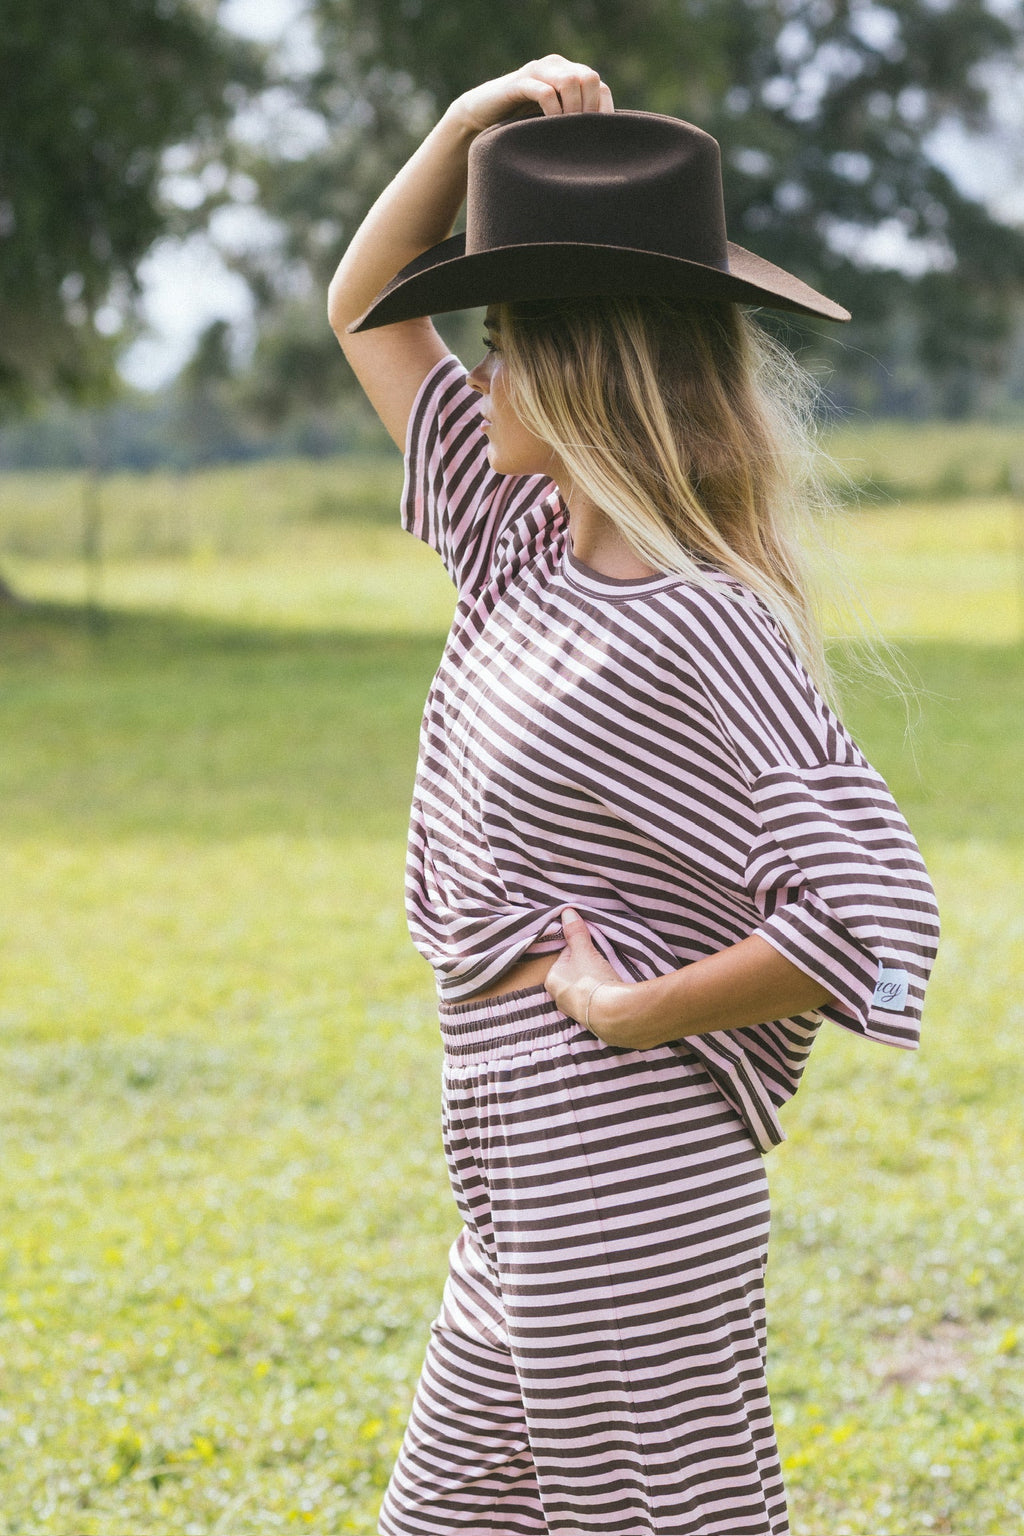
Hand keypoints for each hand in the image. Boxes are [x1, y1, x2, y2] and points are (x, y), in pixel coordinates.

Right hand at [451, 56, 613, 135]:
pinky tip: (548, 128)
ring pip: (570, 81)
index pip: (599, 87)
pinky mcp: (519, 82)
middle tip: (579, 135)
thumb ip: (573, 122)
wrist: (480, 119)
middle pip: (590, 78)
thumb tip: (602, 143)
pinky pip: (544, 91)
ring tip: (565, 131)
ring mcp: (537, 71)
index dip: (603, 112)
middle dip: (588, 109)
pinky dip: (552, 111)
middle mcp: (556, 66)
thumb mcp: (552, 123)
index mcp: (569, 74)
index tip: (596, 139)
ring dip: (572, 110)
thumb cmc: (520, 126)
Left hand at [543, 908, 634, 1042]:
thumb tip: (567, 911)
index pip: (564, 956)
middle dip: (587, 966)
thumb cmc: (592, 979)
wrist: (611, 1013)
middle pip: (574, 973)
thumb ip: (576, 932)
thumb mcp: (584, 951)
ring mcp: (574, 1011)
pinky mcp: (590, 1019)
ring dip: (594, 980)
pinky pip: (594, 1000)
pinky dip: (601, 994)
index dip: (580, 949)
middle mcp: (558, 997)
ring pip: (584, 987)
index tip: (592, 947)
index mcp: (551, 980)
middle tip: (601, 961)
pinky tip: (610, 989)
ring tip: (608, 974)